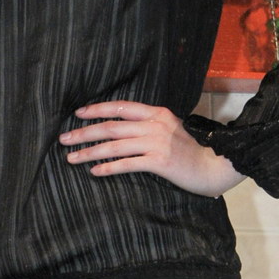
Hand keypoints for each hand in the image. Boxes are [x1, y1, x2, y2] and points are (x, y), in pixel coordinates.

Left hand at [58, 101, 243, 197]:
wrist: (214, 166)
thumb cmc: (192, 150)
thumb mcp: (172, 129)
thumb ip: (150, 125)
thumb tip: (124, 128)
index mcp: (157, 113)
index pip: (121, 107)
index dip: (97, 110)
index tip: (78, 114)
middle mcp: (155, 125)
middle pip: (112, 127)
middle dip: (84, 132)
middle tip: (64, 139)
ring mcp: (157, 143)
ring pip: (115, 146)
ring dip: (90, 151)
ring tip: (72, 158)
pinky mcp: (159, 162)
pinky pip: (127, 164)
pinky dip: (108, 168)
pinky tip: (94, 171)